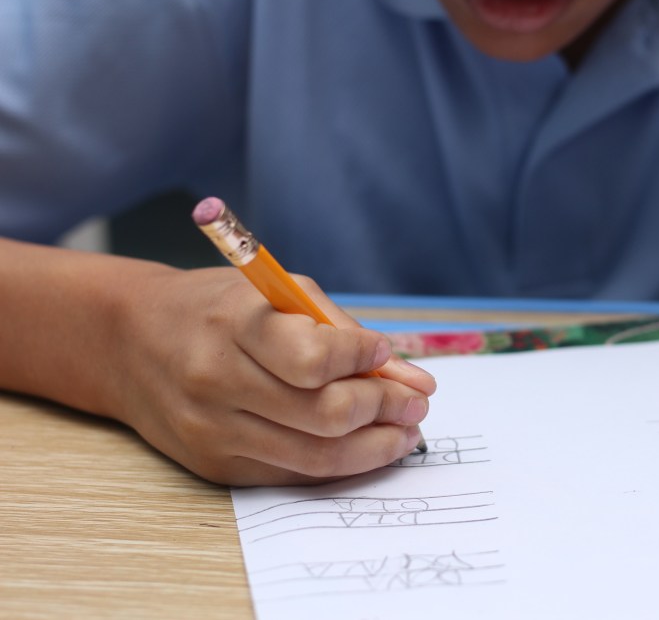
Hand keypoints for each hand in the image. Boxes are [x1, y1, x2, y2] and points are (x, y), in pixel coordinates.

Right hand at [109, 266, 435, 485]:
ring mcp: (214, 431)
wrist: (131, 342)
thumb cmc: (219, 308)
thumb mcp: (280, 295)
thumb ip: (346, 334)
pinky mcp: (215, 466)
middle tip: (416, 403)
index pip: (314, 359)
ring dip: (376, 447)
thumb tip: (415, 379)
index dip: (362, 359)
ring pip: (316, 456)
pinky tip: (366, 447)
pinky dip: (340, 464)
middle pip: (324, 415)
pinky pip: (294, 475)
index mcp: (235, 325)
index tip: (384, 352)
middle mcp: (219, 382)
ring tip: (404, 431)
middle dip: (385, 410)